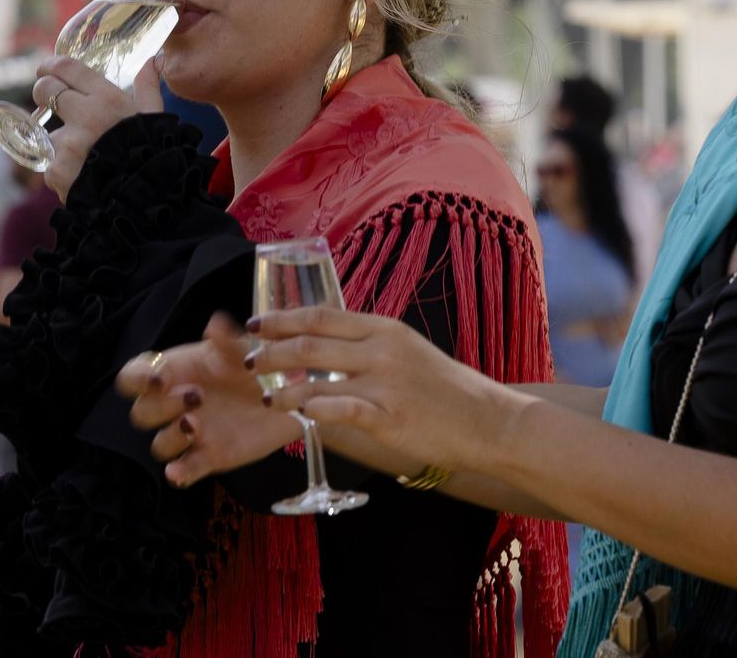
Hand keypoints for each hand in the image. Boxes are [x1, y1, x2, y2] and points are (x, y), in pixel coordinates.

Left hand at [32, 56, 163, 201]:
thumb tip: (151, 61)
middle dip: (43, 92)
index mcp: (107, 100)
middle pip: (45, 91)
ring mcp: (67, 144)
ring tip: (85, 159)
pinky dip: (61, 170)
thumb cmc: (152, 156)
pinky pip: (50, 164)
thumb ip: (148, 87)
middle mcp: (84, 117)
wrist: (142, 201)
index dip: (51, 65)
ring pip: (48, 133)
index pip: (67, 68)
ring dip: (60, 143)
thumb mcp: (154, 119)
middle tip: (49, 100)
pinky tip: (82, 177)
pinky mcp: (56, 170)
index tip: (46, 69)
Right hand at [117, 313, 301, 487]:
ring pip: (160, 444)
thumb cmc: (253, 365)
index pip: (133, 377)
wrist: (287, 393)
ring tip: (195, 424)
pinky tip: (178, 471)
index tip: (159, 378)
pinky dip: (179, 473)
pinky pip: (186, 470)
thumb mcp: (242, 349)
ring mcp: (190, 434)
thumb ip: (227, 340)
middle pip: (142, 413)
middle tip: (194, 396)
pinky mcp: (209, 457)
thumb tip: (215, 325)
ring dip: (171, 437)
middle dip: (160, 406)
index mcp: (172, 372)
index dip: (138, 379)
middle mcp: (173, 405)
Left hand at [245, 307, 518, 474]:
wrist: (490, 420)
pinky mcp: (389, 416)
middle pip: (309, 343)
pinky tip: (299, 417)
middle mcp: (381, 349)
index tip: (254, 323)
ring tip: (266, 396)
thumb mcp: (408, 351)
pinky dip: (313, 411)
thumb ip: (369, 345)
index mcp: (383, 328)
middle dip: (270, 351)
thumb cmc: (446, 389)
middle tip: (246, 360)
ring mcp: (385, 382)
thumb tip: (327, 344)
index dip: (281, 318)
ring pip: (315, 378)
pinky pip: (339, 410)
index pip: (320, 315)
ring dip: (282, 388)